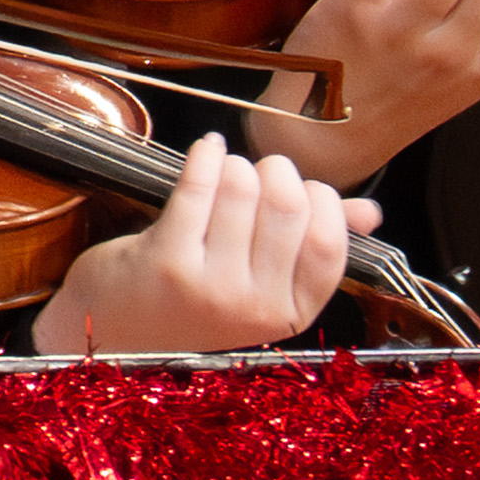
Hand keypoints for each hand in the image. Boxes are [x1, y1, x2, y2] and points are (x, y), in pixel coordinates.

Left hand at [37, 131, 376, 357]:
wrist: (111, 331)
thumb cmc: (190, 302)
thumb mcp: (259, 286)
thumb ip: (312, 250)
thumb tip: (368, 212)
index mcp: (291, 314)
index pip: (330, 244)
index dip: (322, 202)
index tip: (304, 187)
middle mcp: (254, 306)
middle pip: (288, 209)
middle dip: (278, 173)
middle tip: (264, 169)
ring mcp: (210, 286)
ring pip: (243, 192)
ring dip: (237, 166)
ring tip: (228, 168)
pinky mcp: (165, 260)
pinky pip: (197, 188)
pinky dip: (206, 157)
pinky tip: (207, 149)